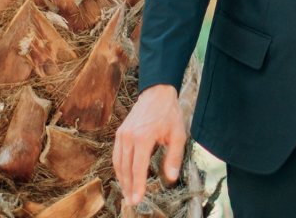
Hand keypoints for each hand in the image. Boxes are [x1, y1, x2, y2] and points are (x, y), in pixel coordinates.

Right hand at [113, 84, 185, 206]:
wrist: (157, 93)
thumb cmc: (169, 113)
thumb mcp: (178, 134)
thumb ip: (174, 157)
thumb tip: (171, 178)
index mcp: (143, 137)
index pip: (138, 167)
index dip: (137, 185)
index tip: (137, 200)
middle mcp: (129, 136)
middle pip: (125, 168)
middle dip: (128, 187)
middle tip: (131, 202)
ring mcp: (122, 134)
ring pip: (118, 163)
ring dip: (122, 180)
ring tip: (127, 194)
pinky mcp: (120, 133)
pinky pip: (117, 155)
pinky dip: (119, 168)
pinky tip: (124, 177)